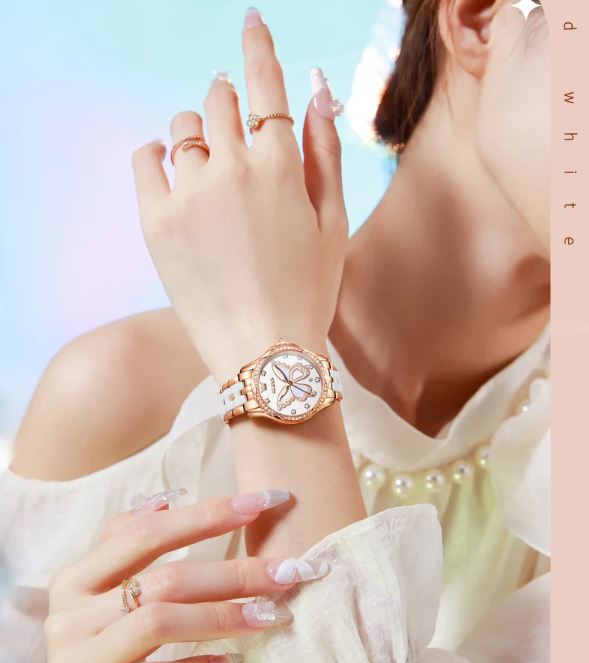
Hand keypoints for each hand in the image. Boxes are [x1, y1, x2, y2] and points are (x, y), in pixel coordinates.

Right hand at [44, 489, 323, 662]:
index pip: (146, 532)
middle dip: (233, 572)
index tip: (262, 502)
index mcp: (78, 578)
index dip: (206, 514)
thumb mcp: (110, 598)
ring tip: (268, 616)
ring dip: (223, 617)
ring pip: (158, 623)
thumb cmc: (109, 656)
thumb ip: (129, 547)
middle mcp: (68, 615)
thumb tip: (167, 498)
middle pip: (163, 579)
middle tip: (287, 572)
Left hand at [132, 8, 347, 380]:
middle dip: (228, 105)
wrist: (263, 352)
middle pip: (219, 101)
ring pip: (183, 127)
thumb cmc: (308, 292)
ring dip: (197, 132)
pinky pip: (145, 158)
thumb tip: (317, 92)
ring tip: (208, 168)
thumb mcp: (334, 224)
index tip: (250, 21)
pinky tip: (168, 165)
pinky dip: (156, 153)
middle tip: (234, 131)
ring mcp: (190, 193)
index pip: (265, 85)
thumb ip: (325, 153)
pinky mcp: (156, 220)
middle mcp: (233, 169)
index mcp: (282, 166)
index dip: (257, 47)